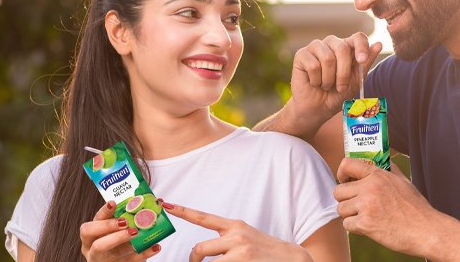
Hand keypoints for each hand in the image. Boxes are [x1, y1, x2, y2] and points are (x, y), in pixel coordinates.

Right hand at [79, 200, 162, 260]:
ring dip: (127, 242)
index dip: (101, 215)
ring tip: (137, 232)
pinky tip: (155, 246)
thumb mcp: (111, 227)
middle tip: (125, 222)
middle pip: (98, 244)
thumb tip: (152, 200)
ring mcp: (108, 261)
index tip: (113, 203)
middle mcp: (95, 251)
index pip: (88, 228)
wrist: (117, 258)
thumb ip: (122, 215)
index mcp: (90, 238)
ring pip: (113, 253)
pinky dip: (145, 253)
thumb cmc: (114, 238)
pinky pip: (133, 261)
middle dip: (111, 230)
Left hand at [161, 200, 312, 261]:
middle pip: (199, 248)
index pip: (203, 217)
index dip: (182, 211)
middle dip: (194, 260)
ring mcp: (239, 250)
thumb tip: (202, 251)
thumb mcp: (247, 239)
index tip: (165, 204)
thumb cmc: (267, 252)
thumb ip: (227, 240)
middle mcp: (235, 235)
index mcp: (234, 226)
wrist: (294, 259)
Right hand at [290, 33, 382, 128]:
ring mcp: (316, 47)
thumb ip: (365, 63)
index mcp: (347, 47)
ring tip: (326, 85)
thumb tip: (378, 44)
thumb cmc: (337, 94)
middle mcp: (331, 43)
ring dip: (329, 79)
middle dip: (343, 73)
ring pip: (327, 58)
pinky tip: (314, 82)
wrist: (318, 108)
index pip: (358, 37)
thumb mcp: (356, 80)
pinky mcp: (301, 54)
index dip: (361, 47)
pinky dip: (316, 80)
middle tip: (340, 87)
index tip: (361, 61)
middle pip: (343, 48)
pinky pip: (313, 65)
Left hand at [334, 158, 439, 256]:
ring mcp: (366, 206)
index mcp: (378, 175)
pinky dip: (355, 228)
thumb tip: (384, 161)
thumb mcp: (404, 181)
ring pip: (341, 209)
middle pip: (338, 191)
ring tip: (364, 217)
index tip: (344, 181)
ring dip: (350, 215)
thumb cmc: (416, 207)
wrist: (425, 230)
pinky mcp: (365, 224)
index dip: (341, 173)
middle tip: (355, 205)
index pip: (347, 164)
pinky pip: (347, 225)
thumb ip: (390, 170)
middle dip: (345, 199)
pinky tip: (367, 227)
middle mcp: (369, 188)